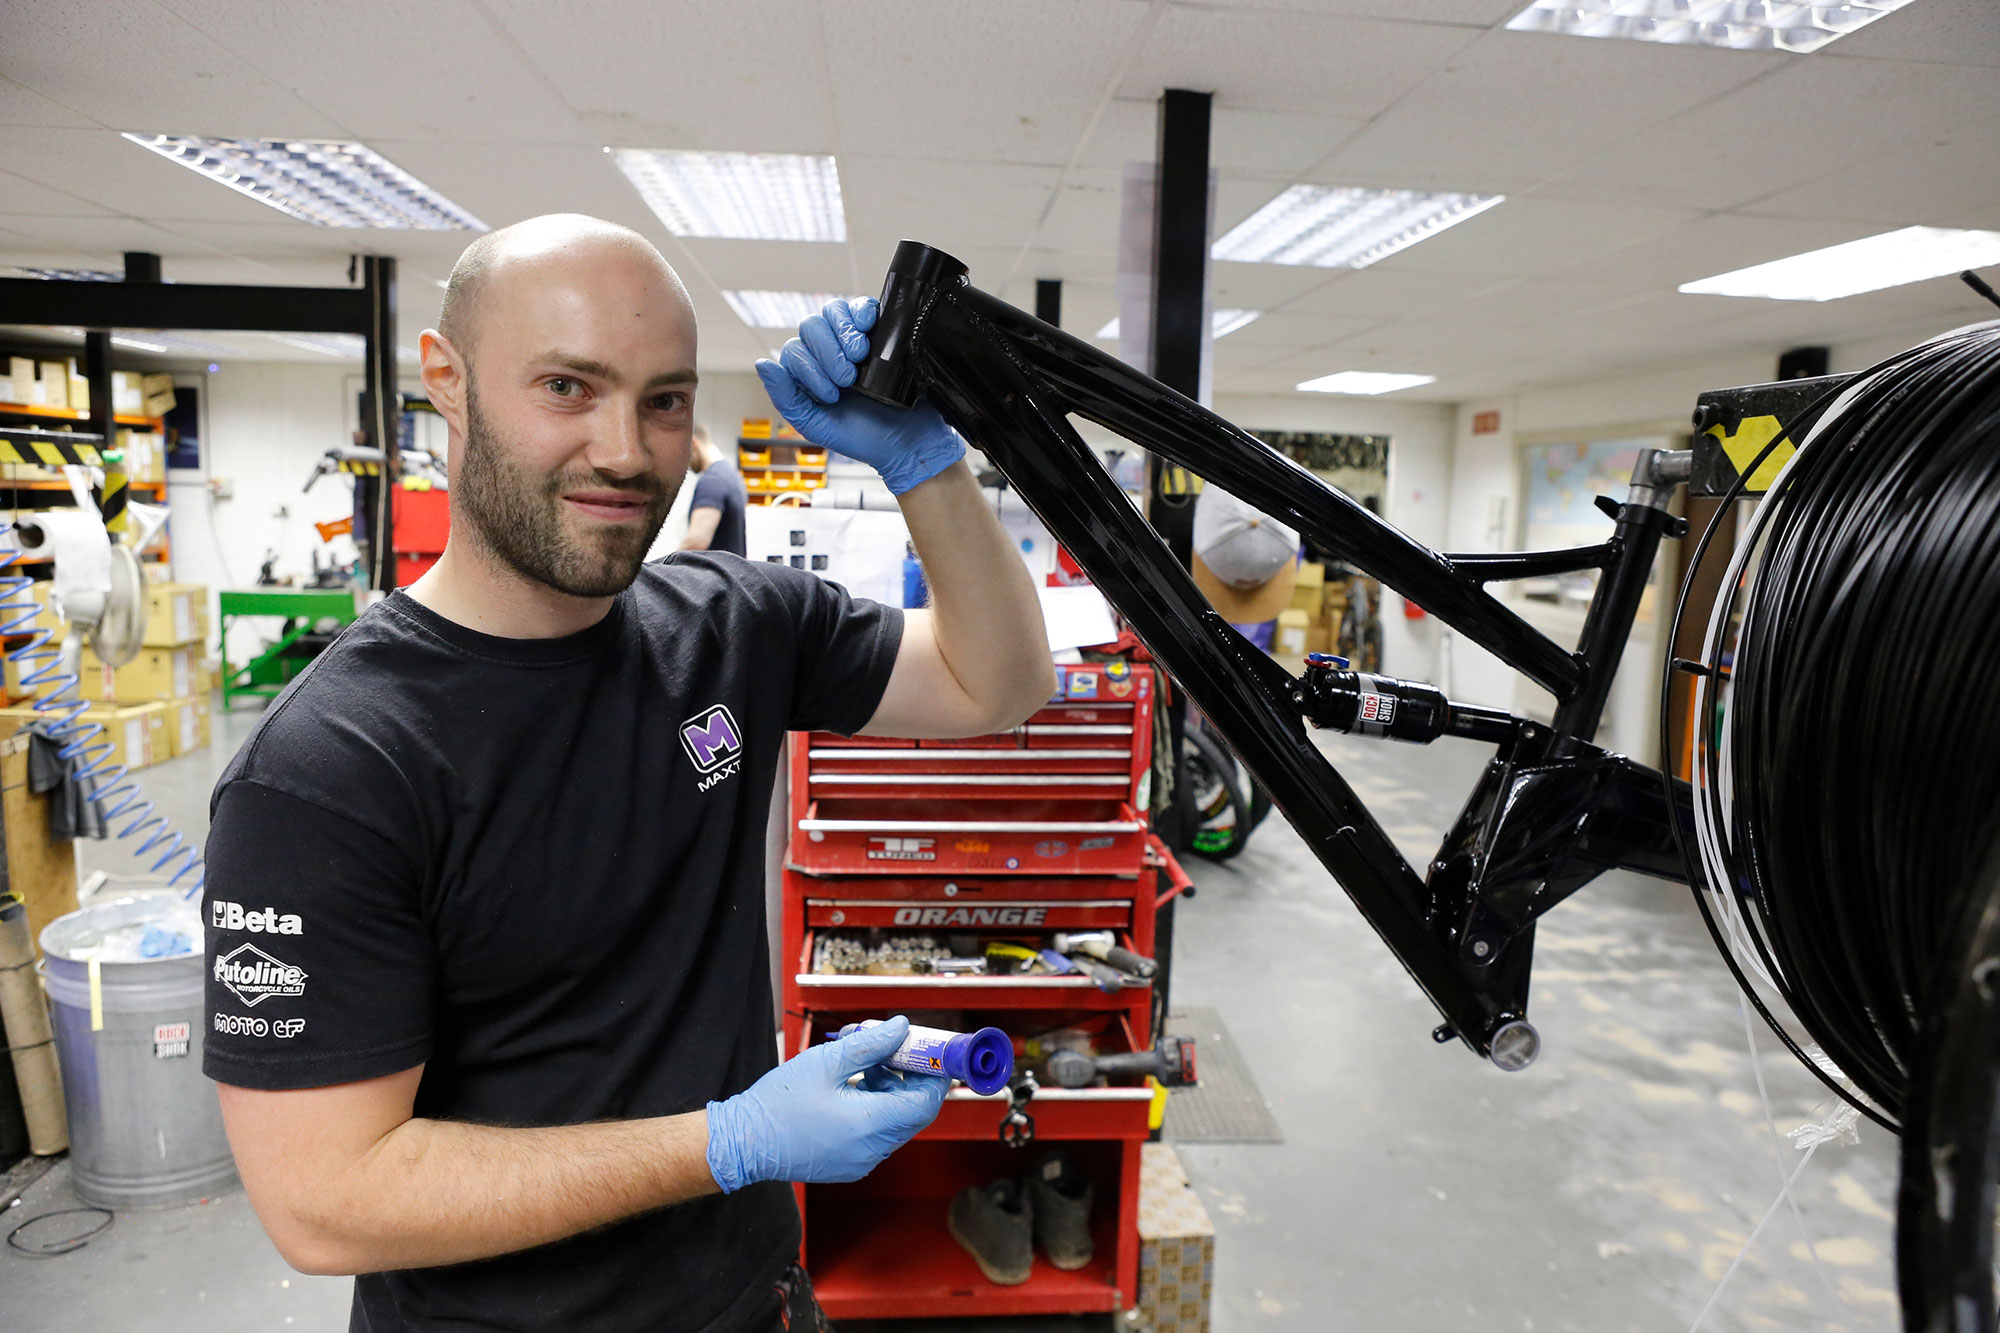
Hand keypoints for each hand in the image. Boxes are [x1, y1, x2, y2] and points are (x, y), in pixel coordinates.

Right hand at [705, 1015, 946, 1191]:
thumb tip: (902, 1028)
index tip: (930, 1053)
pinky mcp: (850, 1164)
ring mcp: (862, 1161)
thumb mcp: (827, 1061)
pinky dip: (875, 1109)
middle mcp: (872, 1150)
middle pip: (913, 1111)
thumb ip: (872, 1043)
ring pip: (895, 1121)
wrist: (744, 1141)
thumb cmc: (779, 1103)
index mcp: (870, 1125)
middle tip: (891, 1050)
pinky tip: (852, 1088)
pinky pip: (877, 1135)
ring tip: (862, 1065)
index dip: (934, 1075)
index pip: (926, 1103)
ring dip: (889, 1090)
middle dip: (908, 1077)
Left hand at [754, 298, 966, 495]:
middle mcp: (827, 352)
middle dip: (827, 352)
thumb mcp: (815, 425)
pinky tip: (869, 327)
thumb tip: (764, 364)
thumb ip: (785, 397)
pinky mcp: (879, 331)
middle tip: (848, 378)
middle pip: (811, 326)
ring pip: (832, 311)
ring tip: (861, 356)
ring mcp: (853, 340)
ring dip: (843, 332)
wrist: (908, 440)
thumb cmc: (861, 437)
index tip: (833, 394)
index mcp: (808, 373)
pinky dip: (862, 311)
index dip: (809, 368)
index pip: (793, 349)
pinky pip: (862, 306)